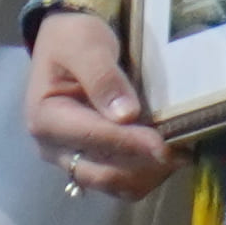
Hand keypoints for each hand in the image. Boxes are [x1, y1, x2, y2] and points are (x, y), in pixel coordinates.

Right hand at [26, 8, 177, 197]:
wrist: (68, 42)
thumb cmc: (74, 39)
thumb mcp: (85, 46)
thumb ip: (102, 78)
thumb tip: (125, 115)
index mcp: (46, 119)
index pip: (92, 138)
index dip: (130, 144)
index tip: (164, 146)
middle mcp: (54, 148)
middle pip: (102, 174)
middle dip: (142, 167)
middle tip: (180, 151)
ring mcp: (72, 159)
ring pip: (115, 185)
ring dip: (148, 175)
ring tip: (178, 154)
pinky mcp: (90, 162)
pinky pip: (121, 182)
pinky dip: (146, 174)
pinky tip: (166, 156)